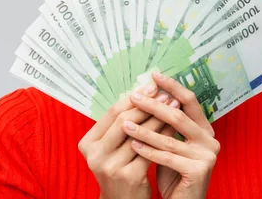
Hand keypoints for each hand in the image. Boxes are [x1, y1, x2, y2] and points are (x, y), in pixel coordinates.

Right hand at [78, 82, 179, 198]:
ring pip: (140, 134)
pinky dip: (163, 135)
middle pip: (124, 121)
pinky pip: (150, 149)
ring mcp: (111, 167)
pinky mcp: (129, 177)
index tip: (151, 86)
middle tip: (164, 93)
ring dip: (159, 117)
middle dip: (147, 105)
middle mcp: (95, 155)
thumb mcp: (110, 148)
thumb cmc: (119, 169)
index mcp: (88, 144)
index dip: (133, 97)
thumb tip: (141, 92)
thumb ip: (119, 125)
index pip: (112, 113)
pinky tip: (174, 126)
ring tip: (173, 105)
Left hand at [123, 72, 220, 198]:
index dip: (172, 86)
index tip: (153, 75)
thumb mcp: (170, 143)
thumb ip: (164, 124)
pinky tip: (132, 145)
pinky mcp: (199, 170)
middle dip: (153, 105)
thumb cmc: (173, 173)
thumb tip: (145, 96)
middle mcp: (210, 139)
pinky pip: (167, 157)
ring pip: (169, 137)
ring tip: (124, 124)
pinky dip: (148, 151)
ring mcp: (207, 155)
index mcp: (204, 129)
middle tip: (134, 96)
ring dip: (144, 129)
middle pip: (178, 115)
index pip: (189, 100)